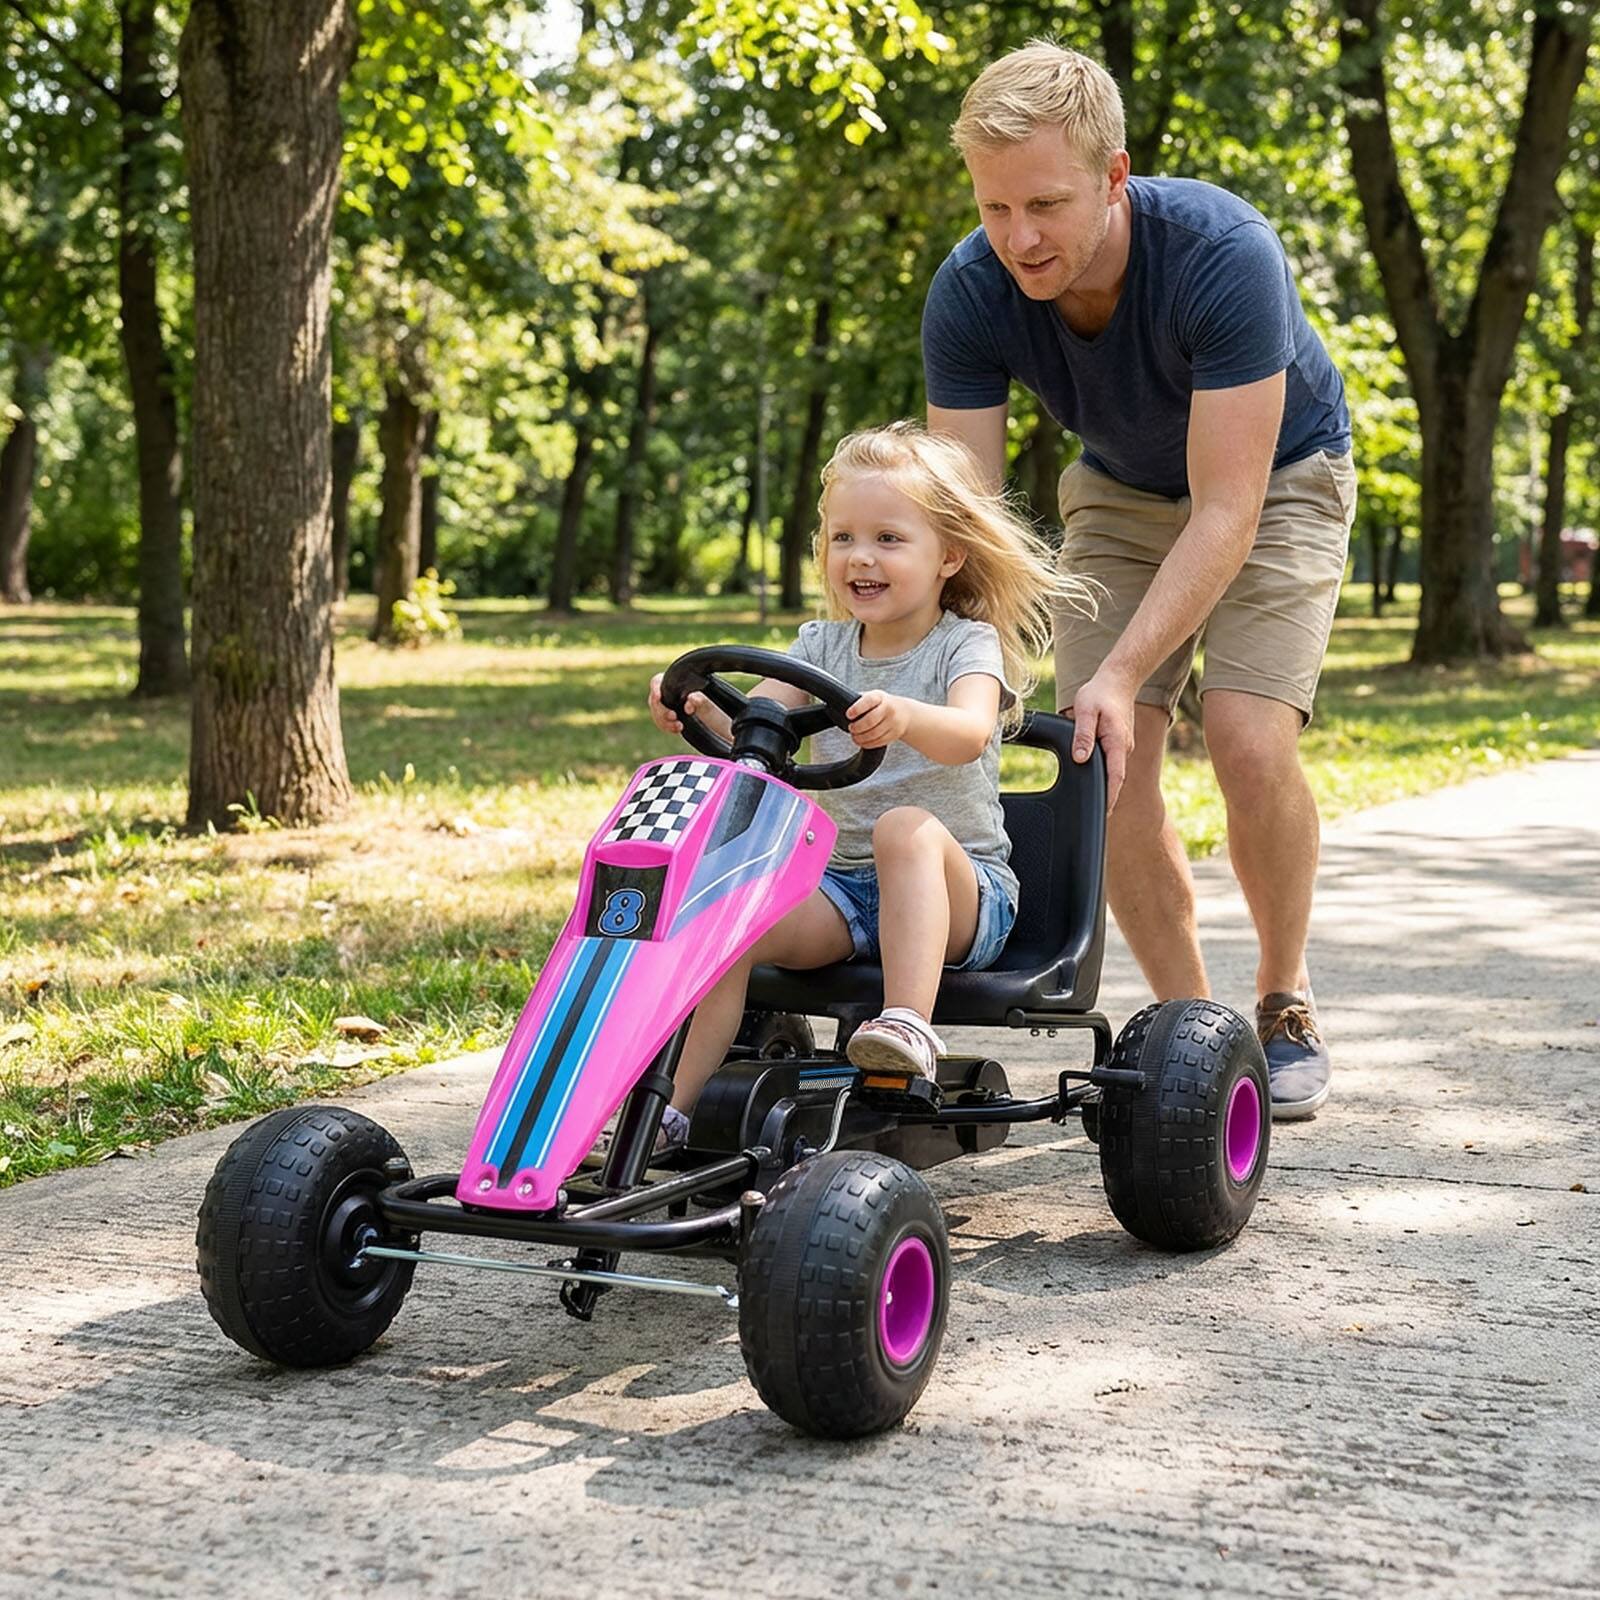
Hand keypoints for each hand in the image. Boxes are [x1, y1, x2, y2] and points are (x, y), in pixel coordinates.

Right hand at [648, 673, 707, 735]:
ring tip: (679, 726)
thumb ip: (701, 700)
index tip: (659, 696)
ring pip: (656, 713)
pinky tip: (678, 729)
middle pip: (654, 700)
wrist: (712, 715)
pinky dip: (668, 727)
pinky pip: (661, 722)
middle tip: (673, 716)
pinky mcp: (665, 715)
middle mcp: (665, 691)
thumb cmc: (711, 703)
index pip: (656, 681)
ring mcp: (664, 704)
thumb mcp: (708, 702)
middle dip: (662, 710)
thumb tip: (692, 698)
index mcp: (672, 680)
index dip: (655, 688)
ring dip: (664, 721)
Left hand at [846, 689, 911, 748]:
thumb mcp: (873, 696)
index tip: (848, 715)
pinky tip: (862, 741)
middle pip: (870, 721)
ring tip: (855, 736)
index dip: (857, 709)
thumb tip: (841, 706)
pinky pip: (878, 742)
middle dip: (857, 727)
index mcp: (880, 697)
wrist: (905, 713)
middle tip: (851, 728)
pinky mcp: (894, 734)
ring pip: (874, 734)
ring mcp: (893, 722)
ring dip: (860, 738)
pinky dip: (867, 744)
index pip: (868, 701)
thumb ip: (860, 700)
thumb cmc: (882, 704)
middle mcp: (889, 709)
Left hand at [1069, 666, 1136, 811]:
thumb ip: (1082, 735)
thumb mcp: (1084, 711)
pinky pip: (1111, 764)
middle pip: (1115, 779)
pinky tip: (1095, 784)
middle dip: (1108, 799)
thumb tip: (1080, 758)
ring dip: (1106, 788)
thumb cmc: (1099, 693)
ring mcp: (1121, 746)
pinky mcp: (1117, 744)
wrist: (1117, 680)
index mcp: (1116, 742)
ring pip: (1113, 772)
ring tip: (1095, 807)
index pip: (1114, 776)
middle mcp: (1122, 748)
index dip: (1109, 796)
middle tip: (1097, 818)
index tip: (1104, 813)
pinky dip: (1105, 776)